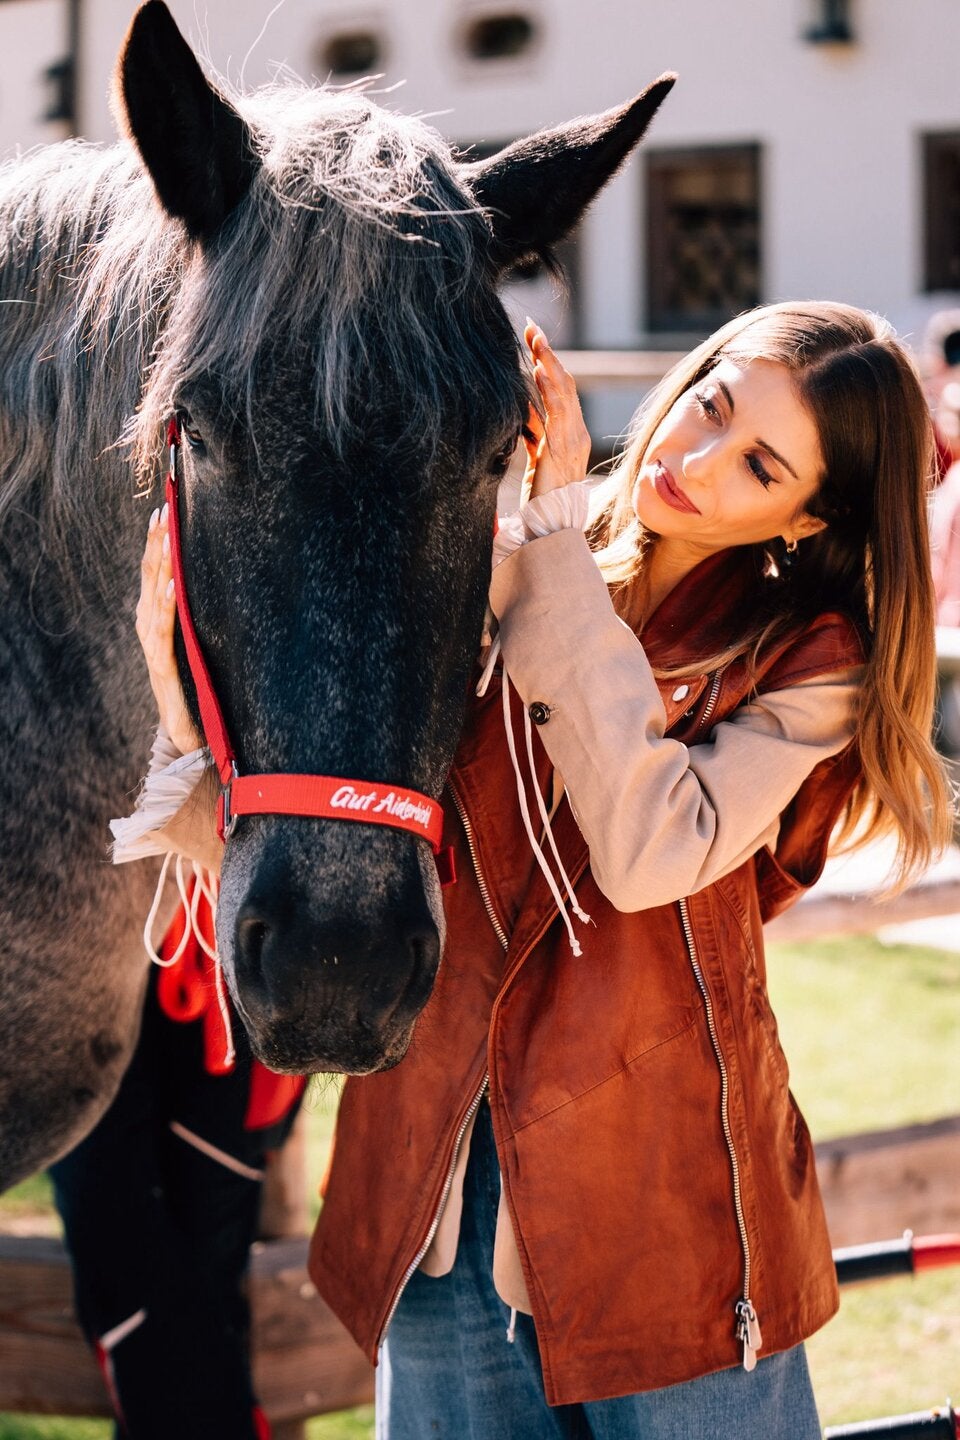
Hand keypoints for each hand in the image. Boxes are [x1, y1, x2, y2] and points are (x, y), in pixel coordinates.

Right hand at [135, 505, 201, 754]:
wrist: (185, 728)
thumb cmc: (192, 682)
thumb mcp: (193, 640)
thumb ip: (192, 614)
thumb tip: (205, 581)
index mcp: (153, 616)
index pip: (153, 570)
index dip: (157, 540)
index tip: (164, 508)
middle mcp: (147, 625)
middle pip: (150, 575)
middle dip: (156, 542)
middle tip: (164, 509)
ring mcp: (151, 645)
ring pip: (153, 595)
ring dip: (160, 564)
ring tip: (168, 535)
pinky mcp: (161, 665)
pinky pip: (164, 629)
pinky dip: (167, 605)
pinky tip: (174, 585)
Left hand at [521, 319, 591, 501]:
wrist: (550, 527)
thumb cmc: (542, 497)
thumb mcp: (536, 456)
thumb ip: (533, 432)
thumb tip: (524, 408)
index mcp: (570, 433)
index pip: (561, 389)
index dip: (549, 363)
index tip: (534, 339)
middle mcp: (575, 433)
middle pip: (564, 384)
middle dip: (548, 354)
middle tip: (532, 328)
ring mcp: (570, 441)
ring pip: (563, 393)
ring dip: (548, 363)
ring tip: (536, 340)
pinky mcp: (559, 451)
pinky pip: (557, 415)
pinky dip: (549, 391)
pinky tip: (540, 373)